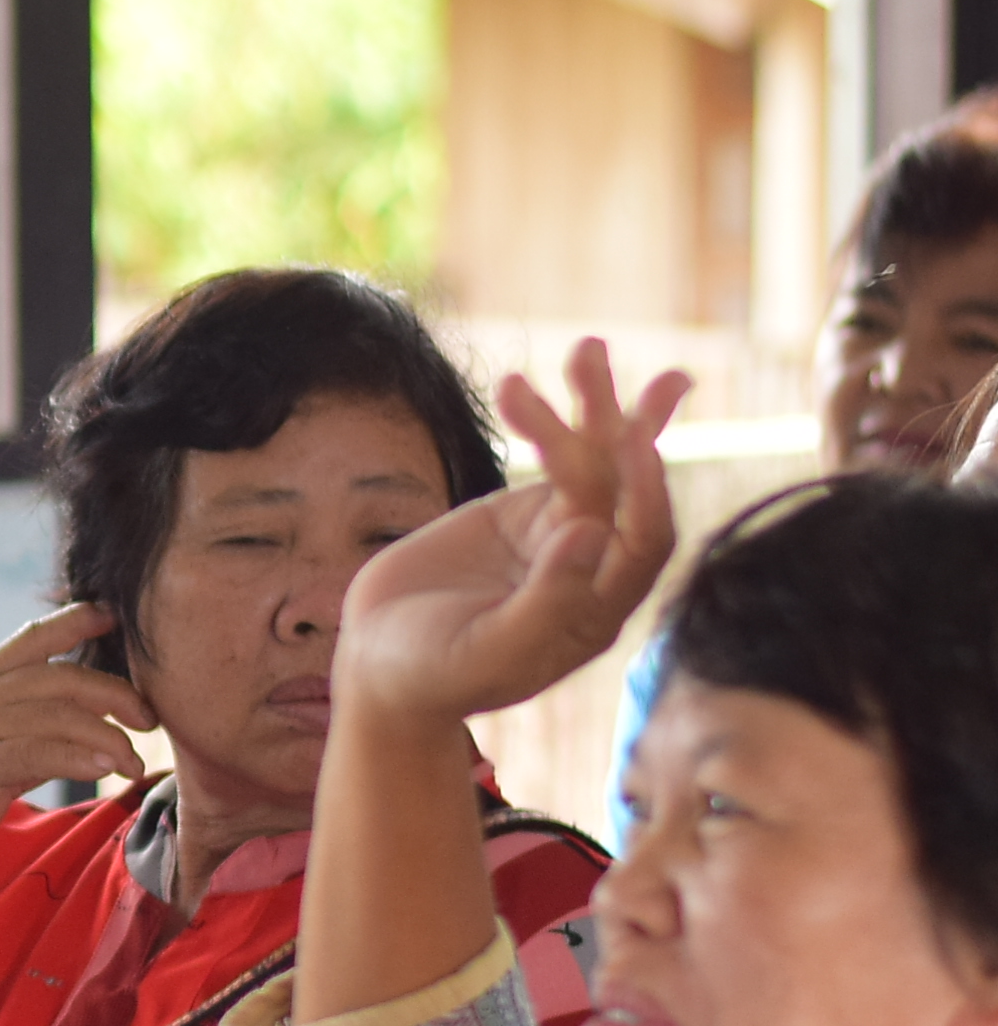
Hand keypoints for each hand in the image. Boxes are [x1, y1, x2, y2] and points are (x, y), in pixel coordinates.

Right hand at [0, 605, 160, 899]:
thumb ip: (22, 732)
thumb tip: (80, 729)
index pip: (30, 639)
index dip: (76, 620)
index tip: (114, 617)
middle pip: (60, 676)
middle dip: (115, 692)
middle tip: (148, 717)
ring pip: (59, 712)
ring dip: (108, 735)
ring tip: (133, 761)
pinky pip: (45, 750)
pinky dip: (83, 757)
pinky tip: (108, 770)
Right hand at [338, 337, 683, 728]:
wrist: (382, 667)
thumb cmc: (432, 677)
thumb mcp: (484, 652)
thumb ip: (544, 603)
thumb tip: (593, 534)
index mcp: (596, 610)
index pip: (643, 542)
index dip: (644, 492)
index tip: (631, 443)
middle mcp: (592, 567)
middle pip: (623, 486)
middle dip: (615, 425)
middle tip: (595, 366)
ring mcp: (560, 536)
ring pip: (594, 462)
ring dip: (593, 405)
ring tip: (585, 348)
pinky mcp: (524, 515)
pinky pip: (550, 458)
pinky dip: (545, 419)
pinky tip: (524, 382)